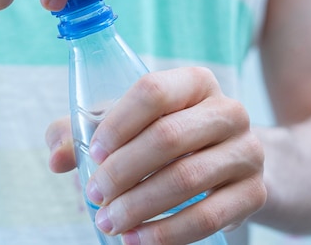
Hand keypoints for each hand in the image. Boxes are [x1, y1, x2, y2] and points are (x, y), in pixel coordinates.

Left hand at [46, 67, 265, 244]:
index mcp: (194, 82)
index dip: (118, 123)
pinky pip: (209, 216)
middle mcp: (228, 110)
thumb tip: (55, 158)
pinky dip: (167, 232)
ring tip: (109, 222)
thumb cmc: (165, 136)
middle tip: (94, 196)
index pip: (152, 91)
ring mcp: (248, 151)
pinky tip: (138, 240)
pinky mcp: (255, 192)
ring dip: (140, 205)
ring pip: (188, 177)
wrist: (227, 163)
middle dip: (123, 171)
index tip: (93, 154)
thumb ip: (83, 132)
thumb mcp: (128, 125)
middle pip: (169, 136)